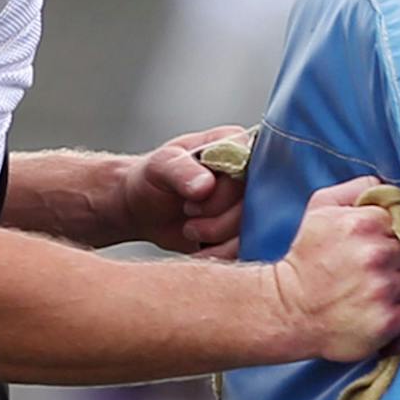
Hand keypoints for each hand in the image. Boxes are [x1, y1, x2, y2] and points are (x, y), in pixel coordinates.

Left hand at [120, 125, 249, 257]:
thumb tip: (206, 186)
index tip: (197, 195)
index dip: (227, 191)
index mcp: (236, 146)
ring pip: (254, 229)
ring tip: (191, 228)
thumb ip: (181, 170)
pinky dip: (222, 253)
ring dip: (218, 237)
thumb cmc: (152, 178)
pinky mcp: (245, 230)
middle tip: (189, 212)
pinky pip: (247, 247)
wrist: (143, 210)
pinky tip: (201, 249)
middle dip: (219, 218)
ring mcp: (250, 203)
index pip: (254, 168)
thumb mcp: (159, 165)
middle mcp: (250, 174)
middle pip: (256, 203)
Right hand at [269, 177, 399, 362]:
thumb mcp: (320, 210)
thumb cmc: (307, 258)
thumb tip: (390, 189)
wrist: (287, 311)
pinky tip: (397, 305)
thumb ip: (357, 189)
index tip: (388, 241)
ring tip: (390, 286)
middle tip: (387, 266)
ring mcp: (383, 289)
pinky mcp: (388, 320)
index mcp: (361, 223)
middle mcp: (375, 255)